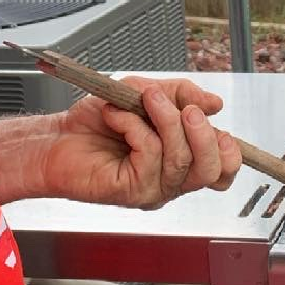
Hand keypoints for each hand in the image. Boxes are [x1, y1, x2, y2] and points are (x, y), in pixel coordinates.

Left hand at [40, 77, 239, 208]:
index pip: (224, 169)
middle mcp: (172, 180)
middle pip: (213, 170)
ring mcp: (152, 189)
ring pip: (181, 159)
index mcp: (182, 160)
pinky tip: (115, 116)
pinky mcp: (130, 191)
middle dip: (203, 132)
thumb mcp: (146, 93)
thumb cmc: (97, 120)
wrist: (57, 136)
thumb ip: (182, 95)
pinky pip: (149, 154)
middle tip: (184, 108)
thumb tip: (215, 104)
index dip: (228, 146)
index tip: (206, 114)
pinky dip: (133, 125)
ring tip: (143, 99)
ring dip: (164, 119)